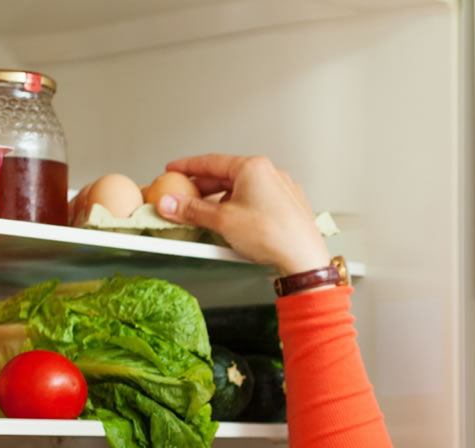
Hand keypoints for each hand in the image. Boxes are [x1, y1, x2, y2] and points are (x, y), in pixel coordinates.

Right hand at [157, 154, 331, 275]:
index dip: (187, 167)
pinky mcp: (288, 208)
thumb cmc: (273, 235)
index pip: (211, 161)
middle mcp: (270, 174)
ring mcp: (281, 191)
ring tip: (205, 219)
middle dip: (203, 190)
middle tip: (183, 199)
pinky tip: (230, 227)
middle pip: (226, 177)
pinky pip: (257, 204)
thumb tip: (171, 204)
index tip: (173, 170)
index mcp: (253, 167)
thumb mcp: (222, 221)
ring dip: (221, 203)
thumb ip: (192, 210)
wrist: (303, 259)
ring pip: (242, 192)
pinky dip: (240, 211)